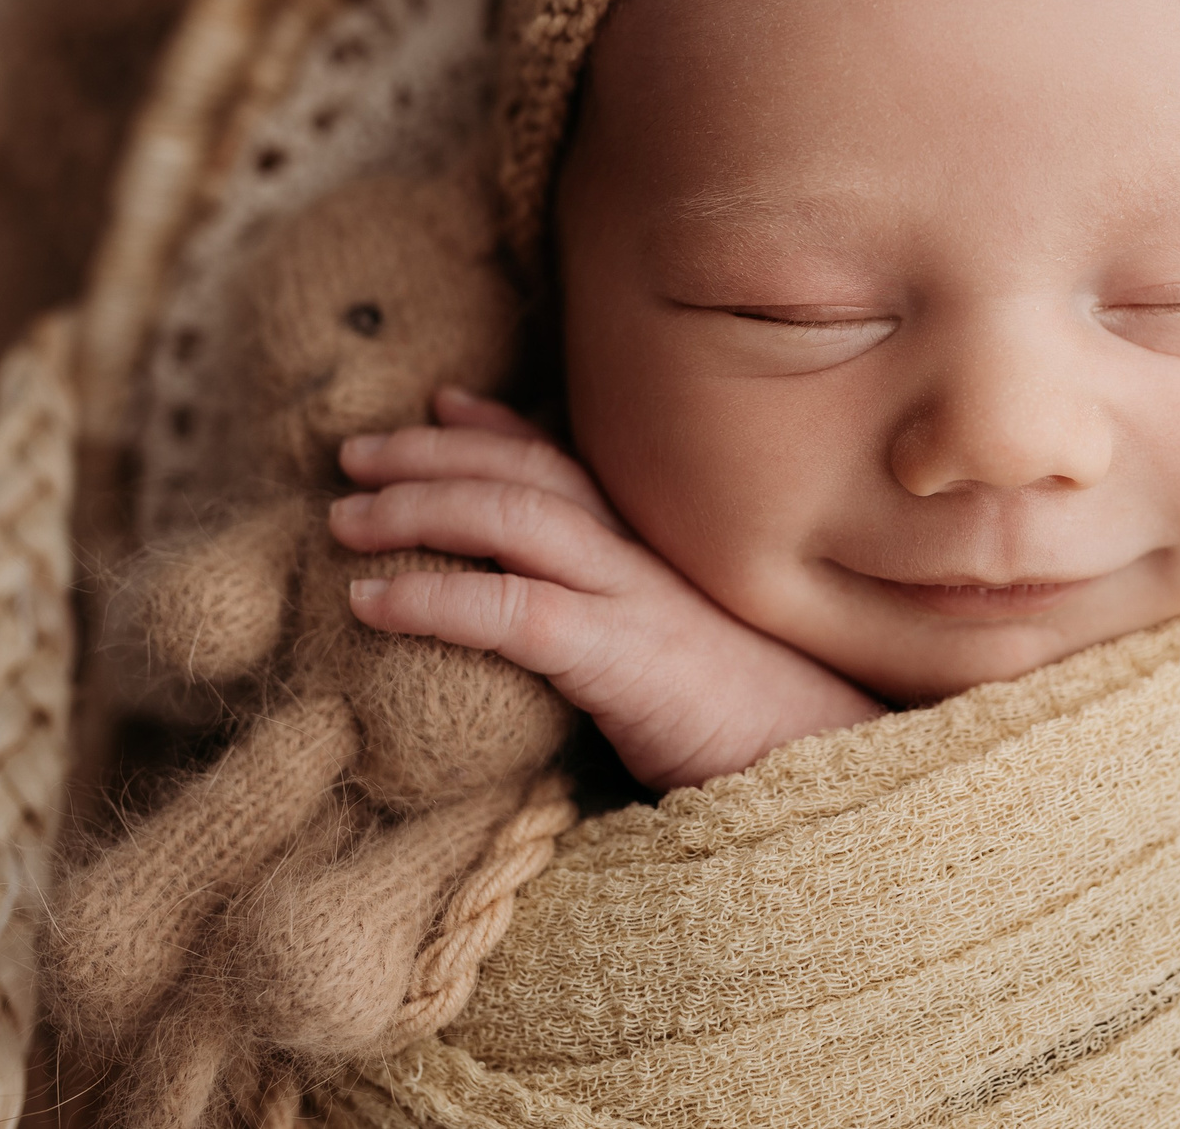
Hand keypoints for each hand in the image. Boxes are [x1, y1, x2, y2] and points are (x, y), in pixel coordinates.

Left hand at [333, 389, 884, 789]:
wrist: (837, 774)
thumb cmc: (764, 736)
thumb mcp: (690, 660)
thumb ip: (629, 626)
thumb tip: (557, 625)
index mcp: (668, 550)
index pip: (574, 462)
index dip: (499, 428)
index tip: (440, 405)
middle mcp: (652, 555)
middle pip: (528, 472)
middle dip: (432, 451)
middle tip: (354, 453)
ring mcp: (642, 600)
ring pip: (513, 520)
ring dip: (416, 508)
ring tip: (342, 519)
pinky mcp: (627, 660)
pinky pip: (513, 613)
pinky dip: (433, 599)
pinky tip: (370, 604)